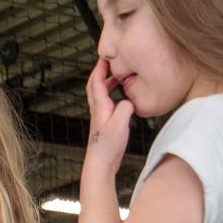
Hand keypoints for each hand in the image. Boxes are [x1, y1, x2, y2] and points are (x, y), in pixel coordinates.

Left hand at [84, 56, 133, 177]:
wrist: (100, 165)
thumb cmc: (107, 147)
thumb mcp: (121, 123)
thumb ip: (126, 107)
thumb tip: (128, 101)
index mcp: (99, 108)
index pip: (95, 83)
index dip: (99, 68)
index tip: (104, 56)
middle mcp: (97, 112)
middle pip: (94, 88)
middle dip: (101, 73)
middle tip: (111, 64)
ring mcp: (99, 119)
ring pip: (99, 97)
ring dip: (106, 85)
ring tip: (118, 78)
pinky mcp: (103, 126)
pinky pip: (106, 105)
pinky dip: (111, 97)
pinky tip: (121, 100)